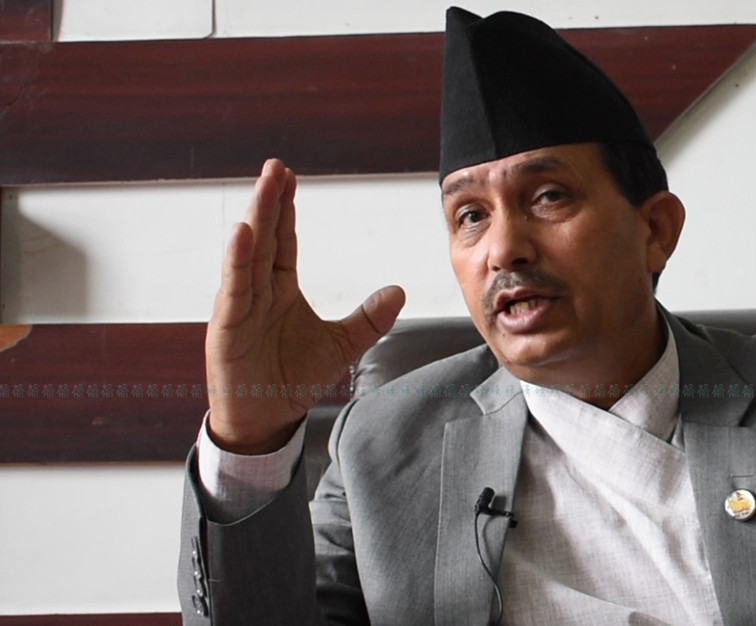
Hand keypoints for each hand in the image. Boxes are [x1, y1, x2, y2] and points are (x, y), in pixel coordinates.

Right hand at [205, 159, 405, 453]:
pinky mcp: (227, 330)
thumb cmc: (292, 380)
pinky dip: (237, 263)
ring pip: (248, 257)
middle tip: (274, 166)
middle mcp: (257, 293)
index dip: (287, 210)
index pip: (283, 242)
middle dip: (270, 202)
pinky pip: (234, 291)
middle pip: (265, 239)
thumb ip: (369, 319)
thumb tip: (398, 291)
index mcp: (279, 290)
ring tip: (262, 188)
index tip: (289, 177)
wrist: (266, 420)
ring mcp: (239, 309)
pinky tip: (242, 234)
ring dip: (255, 221)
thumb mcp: (342, 346)